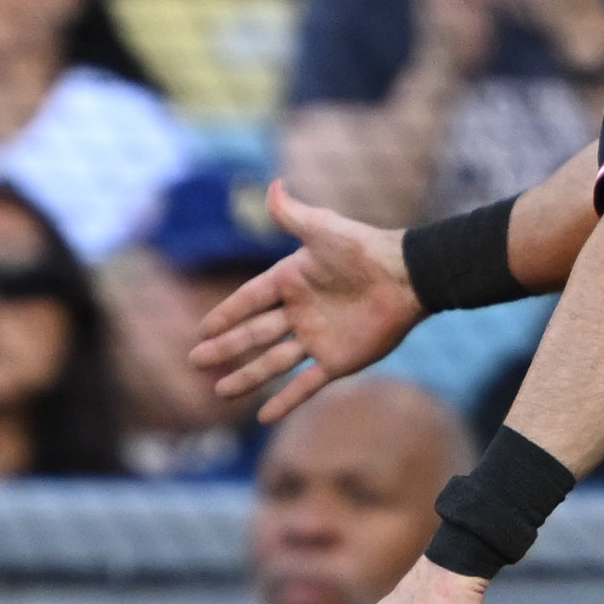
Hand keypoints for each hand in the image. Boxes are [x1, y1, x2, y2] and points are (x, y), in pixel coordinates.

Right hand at [190, 184, 424, 422]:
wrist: (408, 277)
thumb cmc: (365, 248)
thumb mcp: (323, 229)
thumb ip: (293, 215)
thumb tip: (273, 185)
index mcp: (291, 281)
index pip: (249, 300)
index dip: (225, 314)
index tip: (201, 329)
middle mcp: (299, 312)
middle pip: (253, 334)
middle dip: (224, 348)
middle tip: (195, 361)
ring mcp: (317, 338)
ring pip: (272, 362)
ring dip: (245, 377)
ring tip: (219, 391)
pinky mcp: (337, 360)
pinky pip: (306, 385)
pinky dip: (286, 401)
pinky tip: (263, 418)